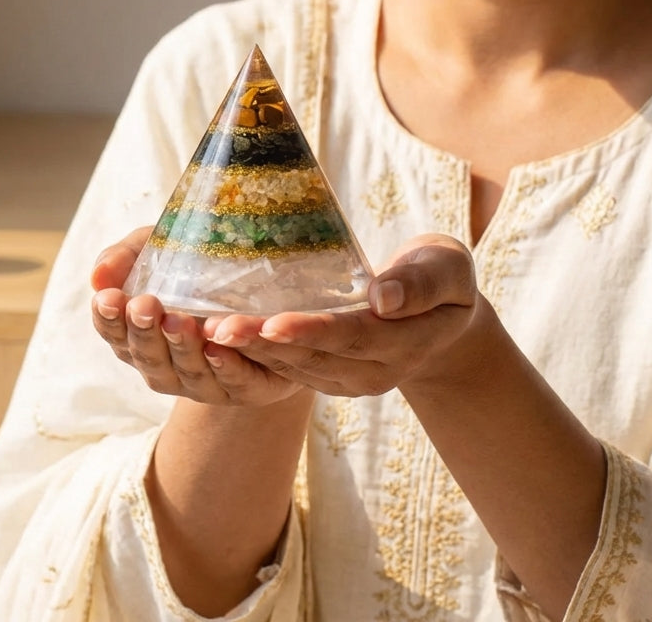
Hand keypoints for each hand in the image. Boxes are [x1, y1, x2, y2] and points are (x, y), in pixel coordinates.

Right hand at [90, 227, 303, 405]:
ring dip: (182, 349)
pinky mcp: (247, 386)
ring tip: (180, 321)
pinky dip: (225, 368)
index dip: (108, 320)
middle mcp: (168, 367)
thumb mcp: (161, 251)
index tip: (109, 297)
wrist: (268, 298)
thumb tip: (97, 277)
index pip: (116, 335)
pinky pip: (236, 382)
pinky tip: (219, 348)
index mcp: (142, 338)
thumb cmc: (200, 270)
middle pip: (149, 358)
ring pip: (189, 374)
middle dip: (144, 334)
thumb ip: (127, 256)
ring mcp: (205, 382)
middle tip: (144, 305)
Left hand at [202, 234, 481, 398]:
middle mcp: (373, 373)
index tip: (270, 322)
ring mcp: (349, 381)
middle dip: (261, 345)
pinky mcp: (330, 378)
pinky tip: (217, 339)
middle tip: (214, 327)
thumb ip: (420, 283)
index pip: (351, 337)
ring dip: (247, 354)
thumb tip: (384, 297)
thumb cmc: (443, 279)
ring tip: (204, 333)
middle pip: (311, 358)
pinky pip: (287, 369)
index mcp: (403, 344)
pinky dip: (252, 356)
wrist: (443, 317)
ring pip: (292, 369)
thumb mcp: (447, 270)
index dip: (310, 331)